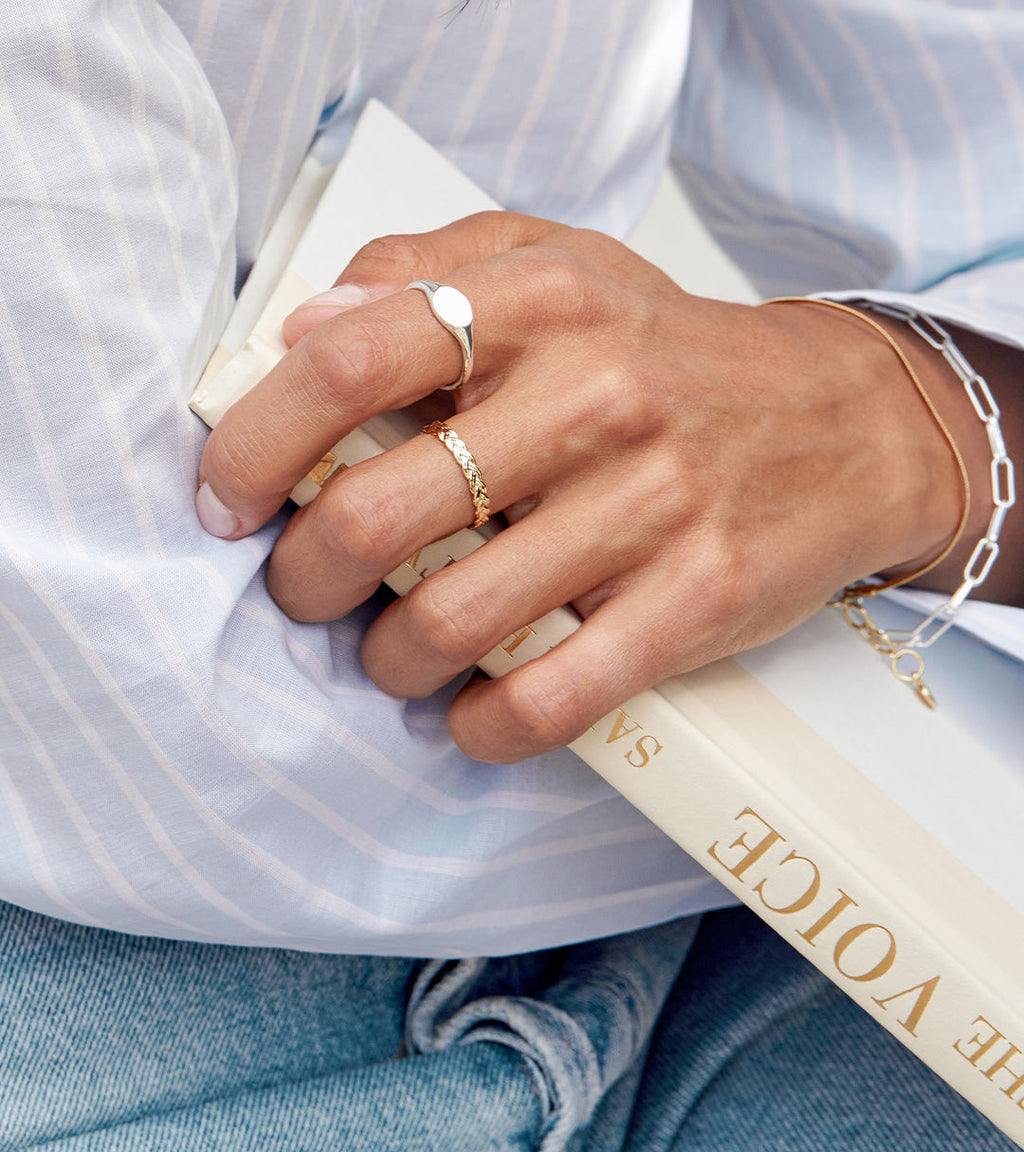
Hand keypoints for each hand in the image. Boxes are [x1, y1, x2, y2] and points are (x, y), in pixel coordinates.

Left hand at [196, 212, 963, 761]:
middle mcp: (594, 399)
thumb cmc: (667, 354)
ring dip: (389, 661)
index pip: (350, 362)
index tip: (227, 499)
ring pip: (450, 623)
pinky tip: (469, 715)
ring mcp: (650, 506)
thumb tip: (302, 324)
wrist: (840, 423)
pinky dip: (482, 728)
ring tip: (393, 653)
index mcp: (540, 305)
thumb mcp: (558, 265)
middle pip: (378, 514)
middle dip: (307, 577)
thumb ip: (425, 270)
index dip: (257, 442)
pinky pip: (550, 697)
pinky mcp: (694, 601)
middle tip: (306, 590)